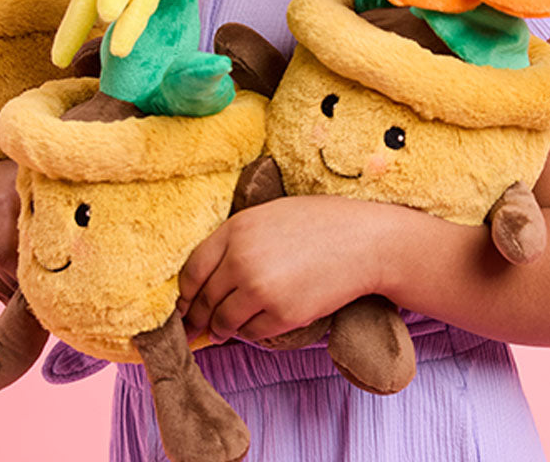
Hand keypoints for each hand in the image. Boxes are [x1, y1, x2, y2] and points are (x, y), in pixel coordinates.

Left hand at [176, 195, 387, 343]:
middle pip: (204, 300)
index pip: (191, 271)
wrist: (364, 241)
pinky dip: (250, 332)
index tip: (185, 304)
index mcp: (236, 229)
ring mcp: (261, 289)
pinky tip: (259, 322)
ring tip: (227, 327)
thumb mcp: (268, 216)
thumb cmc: (318, 224)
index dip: (185, 293)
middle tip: (198, 326)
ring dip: (223, 328)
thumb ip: (236, 241)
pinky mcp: (283, 315)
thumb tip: (207, 279)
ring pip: (224, 322)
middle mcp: (242, 259)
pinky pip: (252, 333)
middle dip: (199, 316)